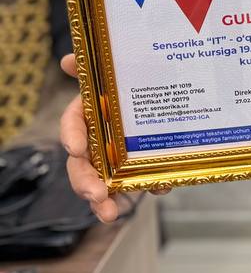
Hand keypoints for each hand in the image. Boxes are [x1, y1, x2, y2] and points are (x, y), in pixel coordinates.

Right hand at [59, 53, 169, 222]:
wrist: (160, 98)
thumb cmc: (128, 90)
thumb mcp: (115, 74)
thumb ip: (92, 67)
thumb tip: (68, 58)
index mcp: (90, 115)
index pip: (73, 125)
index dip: (71, 137)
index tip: (76, 149)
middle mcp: (96, 142)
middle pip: (82, 166)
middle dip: (84, 183)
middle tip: (94, 195)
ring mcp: (114, 161)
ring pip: (101, 185)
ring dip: (104, 202)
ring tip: (110, 214)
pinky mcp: (134, 173)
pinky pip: (136, 186)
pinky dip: (147, 189)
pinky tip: (160, 188)